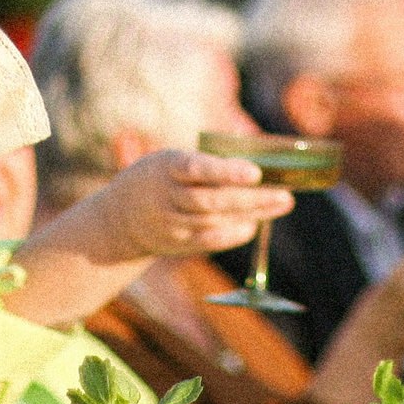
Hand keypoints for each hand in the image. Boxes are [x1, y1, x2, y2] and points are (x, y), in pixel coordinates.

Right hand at [87, 149, 293, 258]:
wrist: (119, 218)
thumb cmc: (159, 178)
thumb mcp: (171, 160)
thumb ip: (206, 163)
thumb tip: (257, 167)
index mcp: (166, 166)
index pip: (196, 168)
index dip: (225, 171)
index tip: (255, 172)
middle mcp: (167, 196)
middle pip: (211, 200)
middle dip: (251, 198)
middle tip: (285, 194)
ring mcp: (171, 223)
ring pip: (214, 220)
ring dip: (251, 213)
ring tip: (281, 203)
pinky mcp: (177, 242)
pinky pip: (208, 240)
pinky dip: (233, 234)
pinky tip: (254, 225)